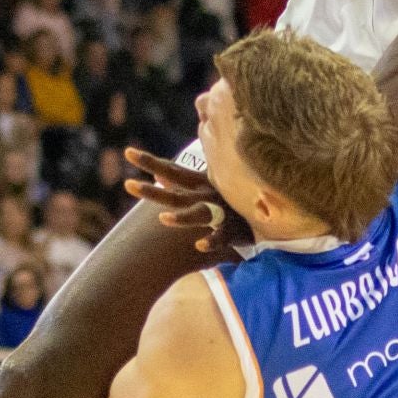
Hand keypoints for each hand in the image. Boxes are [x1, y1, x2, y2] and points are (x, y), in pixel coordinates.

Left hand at [124, 147, 249, 254]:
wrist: (270, 208)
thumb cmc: (233, 195)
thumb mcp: (207, 184)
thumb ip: (182, 179)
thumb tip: (157, 172)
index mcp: (200, 183)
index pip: (171, 170)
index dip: (149, 162)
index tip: (127, 153)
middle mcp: (207, 195)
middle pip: (175, 194)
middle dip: (152, 192)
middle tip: (127, 185)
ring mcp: (221, 212)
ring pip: (199, 214)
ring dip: (182, 218)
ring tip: (163, 219)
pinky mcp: (234, 231)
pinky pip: (222, 237)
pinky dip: (212, 240)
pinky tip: (200, 245)